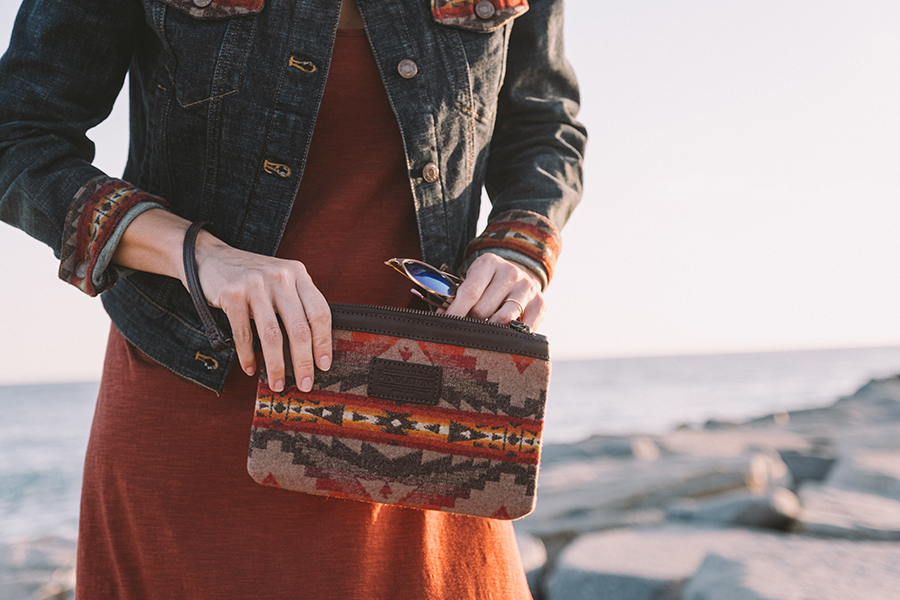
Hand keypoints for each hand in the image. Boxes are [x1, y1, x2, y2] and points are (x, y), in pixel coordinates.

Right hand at [192, 231, 331, 392]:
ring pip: (272, 335)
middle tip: (304, 383)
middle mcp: (280, 277)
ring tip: (277, 384)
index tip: (324, 365)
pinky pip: (243, 333)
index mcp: (298, 274)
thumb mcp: (280, 281)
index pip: (319, 312)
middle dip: (303, 362)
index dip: (324, 342)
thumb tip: (312, 348)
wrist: (210, 257)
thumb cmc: (250, 277)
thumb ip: (296, 304)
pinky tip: (250, 368)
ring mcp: (255, 284)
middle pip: (299, 328)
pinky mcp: (231, 293)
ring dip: (276, 366)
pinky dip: (247, 356)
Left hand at [442, 253, 545, 329]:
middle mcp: (511, 273)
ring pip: (502, 320)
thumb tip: (442, 317)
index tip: (446, 325)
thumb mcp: (472, 280)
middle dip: (471, 321)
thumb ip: (457, 296)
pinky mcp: (540, 304)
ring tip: (485, 328)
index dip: (456, 311)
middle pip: (483, 309)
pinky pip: (523, 328)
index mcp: (489, 263)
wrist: (520, 275)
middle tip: (467, 325)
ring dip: (490, 328)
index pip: (470, 292)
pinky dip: (511, 334)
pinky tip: (503, 332)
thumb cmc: (488, 282)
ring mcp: (527, 288)